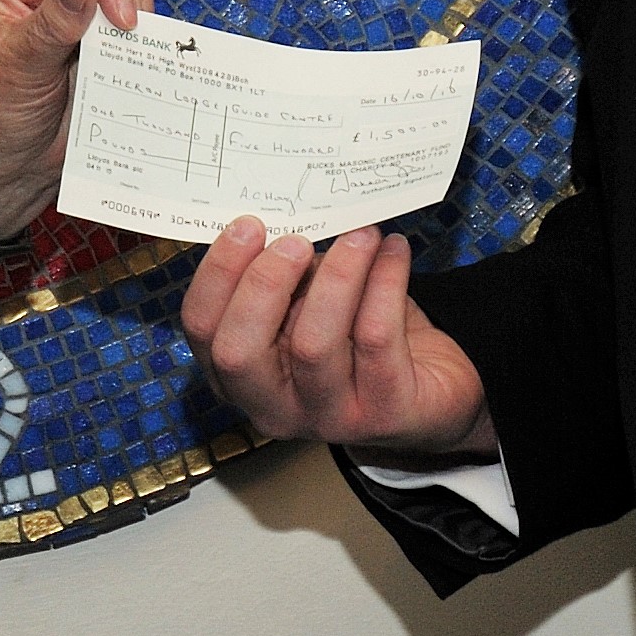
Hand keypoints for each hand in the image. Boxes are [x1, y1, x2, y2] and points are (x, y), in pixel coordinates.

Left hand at [0, 0, 146, 236]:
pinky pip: (135, 31)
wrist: (2, 170)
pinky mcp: (100, 46)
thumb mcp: (17, 68)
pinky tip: (139, 68)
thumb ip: (51, 25)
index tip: (119, 15)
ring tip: (124, 60)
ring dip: (136, 24)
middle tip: (129, 37)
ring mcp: (78, 17)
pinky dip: (144, 46)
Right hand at [181, 220, 492, 457]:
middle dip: (262, 284)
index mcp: (239, 376)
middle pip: (239, 352)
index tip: (249, 224)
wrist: (432, 395)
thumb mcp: (309, 307)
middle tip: (296, 240)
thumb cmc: (358, 338)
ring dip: (336, 276)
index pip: (203, 330)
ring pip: (313, 345)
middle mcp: (274, 406)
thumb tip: (288, 217)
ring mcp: (328, 418)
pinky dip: (385, 282)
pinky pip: (376, 338)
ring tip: (360, 234)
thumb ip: (287, 278)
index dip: (218, 274)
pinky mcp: (384, 413)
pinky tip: (393, 251)